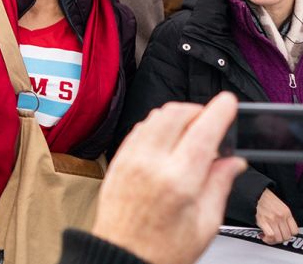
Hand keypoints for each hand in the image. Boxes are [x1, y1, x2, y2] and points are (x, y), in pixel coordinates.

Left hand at [88, 93, 247, 263]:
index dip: (218, 112)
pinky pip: (138, 129)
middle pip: (175, 114)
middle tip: (212, 122)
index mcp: (178, 181)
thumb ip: (220, 185)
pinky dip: (157, 125)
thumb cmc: (162, 248)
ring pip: (154, 117)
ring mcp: (130, 160)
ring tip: (192, 132)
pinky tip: (168, 139)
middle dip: (197, 110)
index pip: (202, 132)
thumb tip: (233, 162)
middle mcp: (150, 164)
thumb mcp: (205, 223)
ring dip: (176, 115)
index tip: (228, 103)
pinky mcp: (118, 161)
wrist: (121, 254)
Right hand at [256, 189, 298, 244]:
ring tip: (267, 237)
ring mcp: (272, 219)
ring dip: (272, 240)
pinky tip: (263, 235)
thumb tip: (282, 227)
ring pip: (278, 238)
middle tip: (273, 237)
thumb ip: (282, 216)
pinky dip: (267, 239)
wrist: (252, 192)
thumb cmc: (263, 197)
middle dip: (279, 239)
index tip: (282, 234)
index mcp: (286, 212)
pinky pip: (270, 236)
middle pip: (286, 236)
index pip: (294, 231)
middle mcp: (281, 216)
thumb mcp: (278, 204)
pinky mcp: (263, 221)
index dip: (288, 235)